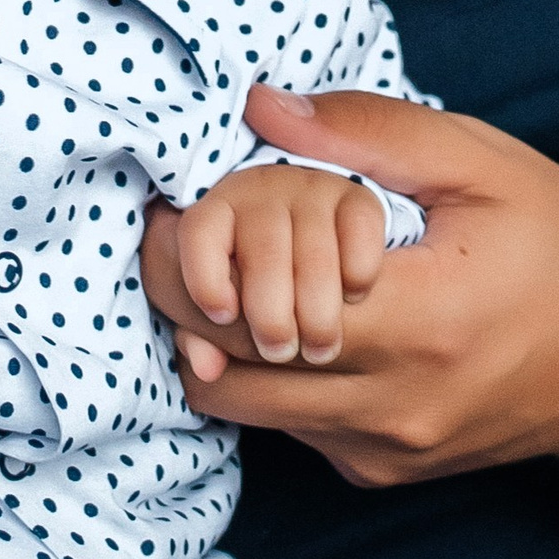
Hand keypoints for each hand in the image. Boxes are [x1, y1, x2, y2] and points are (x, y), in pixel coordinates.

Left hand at [143, 86, 558, 484]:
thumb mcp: (485, 164)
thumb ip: (371, 133)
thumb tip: (262, 109)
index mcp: (423, 320)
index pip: (252, 305)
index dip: (195, 255)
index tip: (176, 209)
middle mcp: (396, 403)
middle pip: (224, 367)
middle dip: (183, 299)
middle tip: (179, 238)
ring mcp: (386, 449)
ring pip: (241, 406)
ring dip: (214, 342)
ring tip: (227, 274)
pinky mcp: (382, 471)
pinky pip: (287, 427)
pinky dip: (267, 377)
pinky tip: (294, 320)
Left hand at [174, 163, 386, 366]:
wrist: (317, 209)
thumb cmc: (247, 264)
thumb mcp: (219, 287)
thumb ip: (204, 330)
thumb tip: (207, 370)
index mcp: (217, 210)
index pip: (199, 233)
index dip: (205, 280)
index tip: (222, 319)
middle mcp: (262, 190)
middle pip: (263, 256)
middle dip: (270, 318)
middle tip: (280, 351)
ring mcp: (312, 189)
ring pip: (314, 258)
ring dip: (318, 315)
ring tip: (319, 350)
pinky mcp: (358, 197)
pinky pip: (359, 240)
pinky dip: (358, 277)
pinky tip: (353, 298)